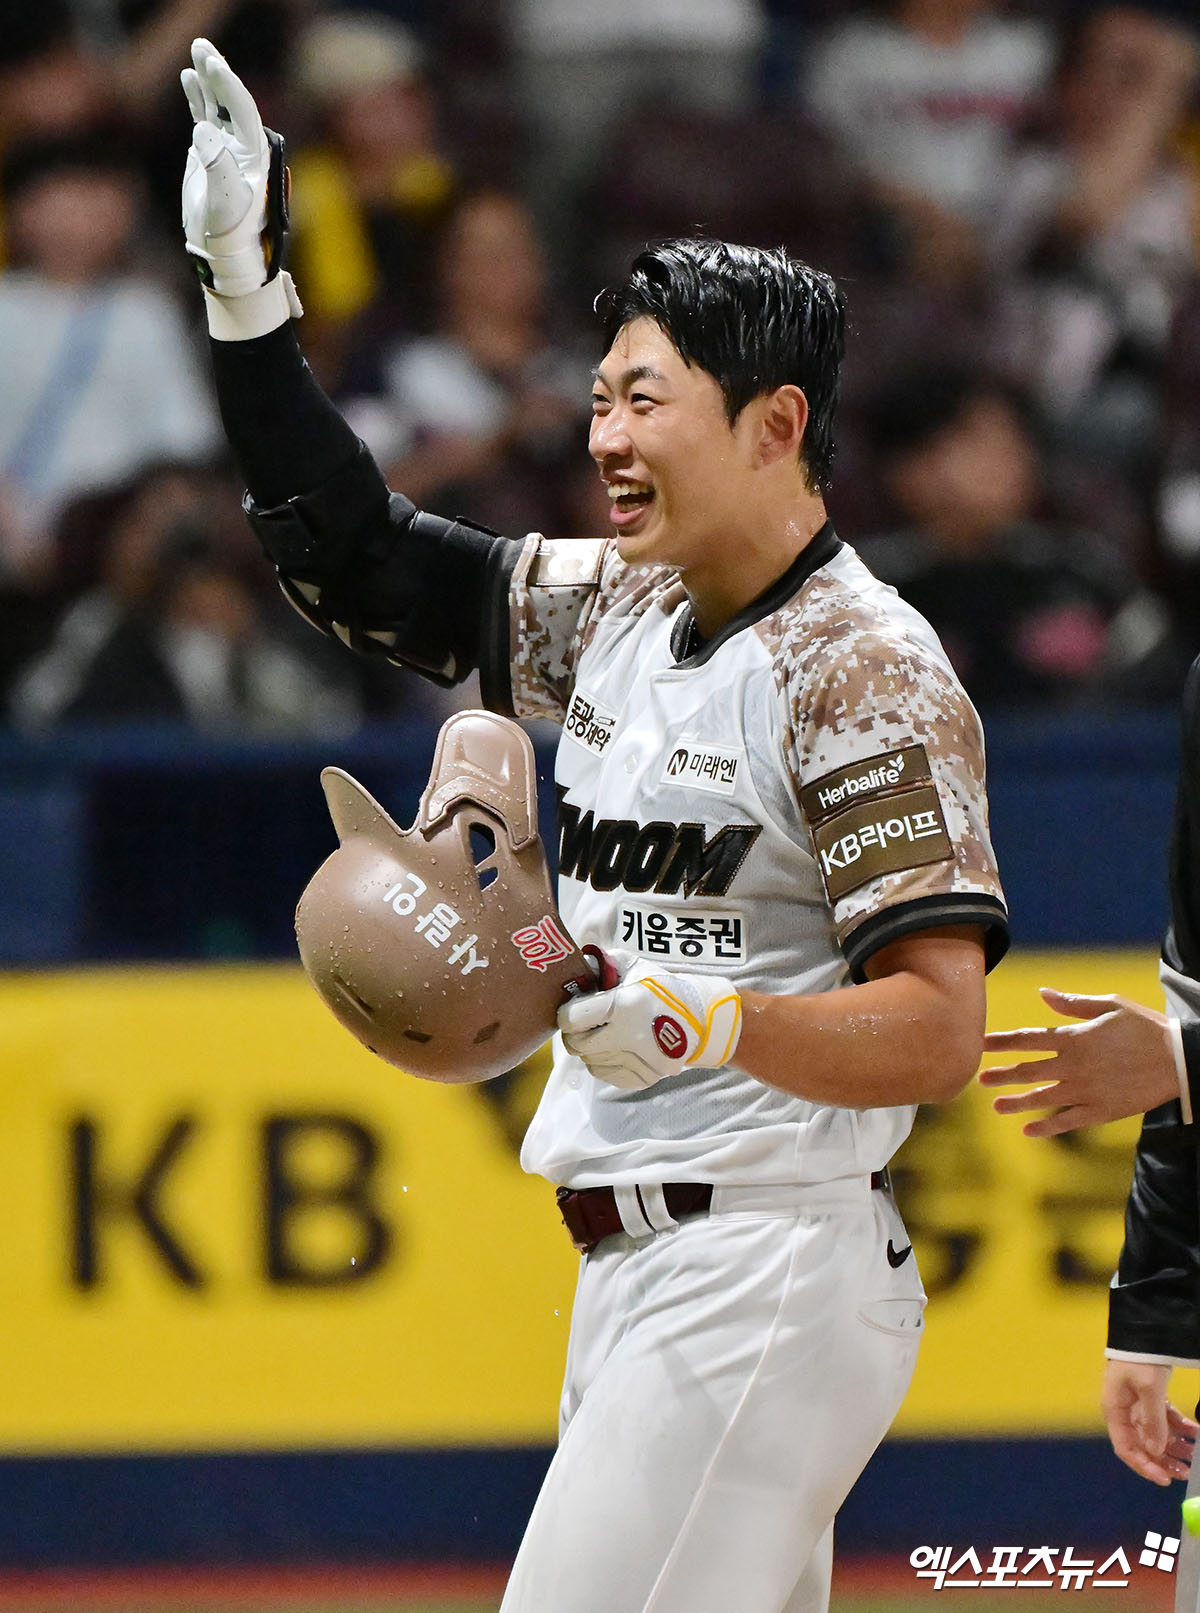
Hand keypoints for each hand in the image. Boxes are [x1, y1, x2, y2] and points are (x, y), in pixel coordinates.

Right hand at [180, 37, 293, 301]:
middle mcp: (245, 149)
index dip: (230, 89)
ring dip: (208, 80)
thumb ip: (216, 167)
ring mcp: (227, 150)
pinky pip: (204, 118)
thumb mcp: (224, 203)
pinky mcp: (209, 155)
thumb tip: (204, 129)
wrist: (224, 255)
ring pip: (218, 107)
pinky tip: (188, 77)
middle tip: (203, 48)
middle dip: (219, 74)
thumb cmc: (231, 235)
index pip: (245, 113)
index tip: (214, 68)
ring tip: (198, 52)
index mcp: (256, 158)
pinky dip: (198, 98)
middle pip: (234, 103)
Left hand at [558, 950, 740, 1089]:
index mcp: (625, 1006)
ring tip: (605, 1034)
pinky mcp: (644, 1077)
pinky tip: (616, 1048)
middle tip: (584, 1024)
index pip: (571, 1019)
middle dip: (575, 1033)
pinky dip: (604, 1062)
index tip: (572, 1010)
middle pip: (576, 1045)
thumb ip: (603, 965)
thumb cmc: (662, 989)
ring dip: (590, 1048)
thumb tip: (576, 968)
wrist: (701, 1018)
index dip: (566, 1014)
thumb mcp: (634, 967)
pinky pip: (605, 1075)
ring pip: (589, 1061)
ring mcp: (639, 1061)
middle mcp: (631, 1036)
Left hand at [980, 987, 1179, 1134]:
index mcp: (1075, 1039)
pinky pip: (1069, 1122)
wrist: (1179, 1059)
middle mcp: (1075, 1066)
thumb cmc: (1144, 1027)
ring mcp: (1087, 1091)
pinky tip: (1028, 1131)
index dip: (1001, 1042)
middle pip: (1029, 1071)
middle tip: (979, 1078)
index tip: (979, 1044)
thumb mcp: (1110, 1006)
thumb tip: (1041, 994)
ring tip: (995, 1106)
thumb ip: (1072, 1004)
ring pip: (1043, 1099)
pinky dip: (1047, 1127)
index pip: (1027, 1040)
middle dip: (1002, 1074)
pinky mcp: (1102, 1111)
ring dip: (1017, 1102)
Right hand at [1101, 1359, 1196, 1485]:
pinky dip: (1180, 1428)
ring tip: (1195, 1454)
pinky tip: (1195, 1432)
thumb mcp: (1148, 1389)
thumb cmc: (1140, 1358)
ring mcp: (1137, 1404)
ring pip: (1156, 1434)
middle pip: (1142, 1444)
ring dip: (1175, 1446)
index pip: (1125, 1447)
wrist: (1147, 1329)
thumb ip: (1152, 1421)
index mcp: (1115, 1410)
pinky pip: (1165, 1419)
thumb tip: (1156, 1451)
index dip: (1144, 1466)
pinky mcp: (1150, 1396)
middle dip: (1164, 1460)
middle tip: (1186, 1471)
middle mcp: (1124, 1411)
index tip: (1165, 1480)